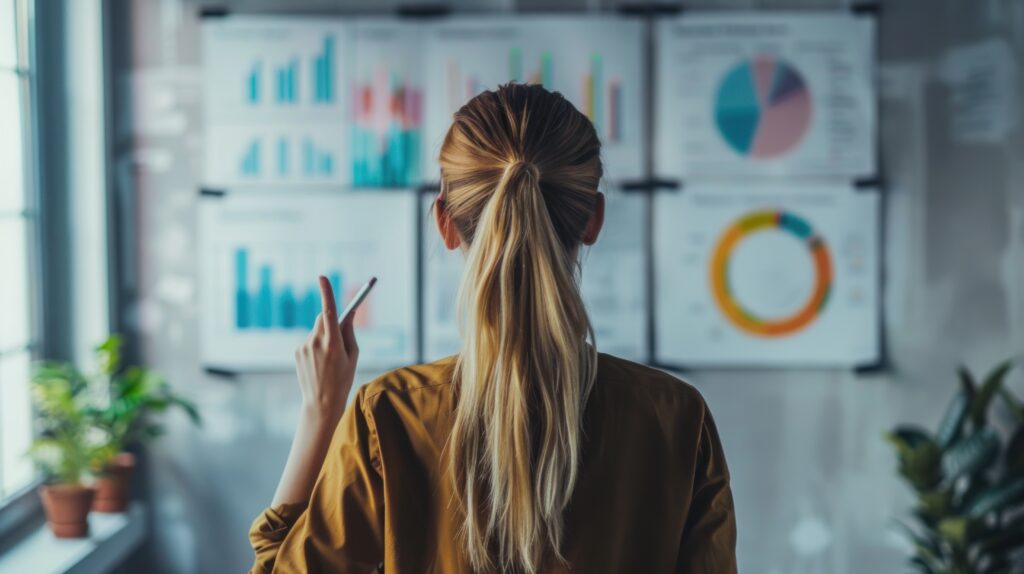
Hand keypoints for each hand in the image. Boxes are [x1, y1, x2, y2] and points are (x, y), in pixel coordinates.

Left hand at [294, 275, 358, 426]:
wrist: (321, 403)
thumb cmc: (342, 379)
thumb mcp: (353, 356)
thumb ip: (349, 332)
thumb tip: (349, 313)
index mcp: (333, 343)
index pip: (329, 311)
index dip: (326, 292)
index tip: (322, 277)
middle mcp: (316, 342)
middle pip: (323, 317)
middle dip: (331, 317)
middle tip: (340, 328)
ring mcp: (304, 347)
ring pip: (317, 330)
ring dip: (324, 335)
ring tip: (330, 358)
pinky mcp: (297, 352)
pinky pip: (310, 340)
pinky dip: (316, 345)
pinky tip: (320, 363)